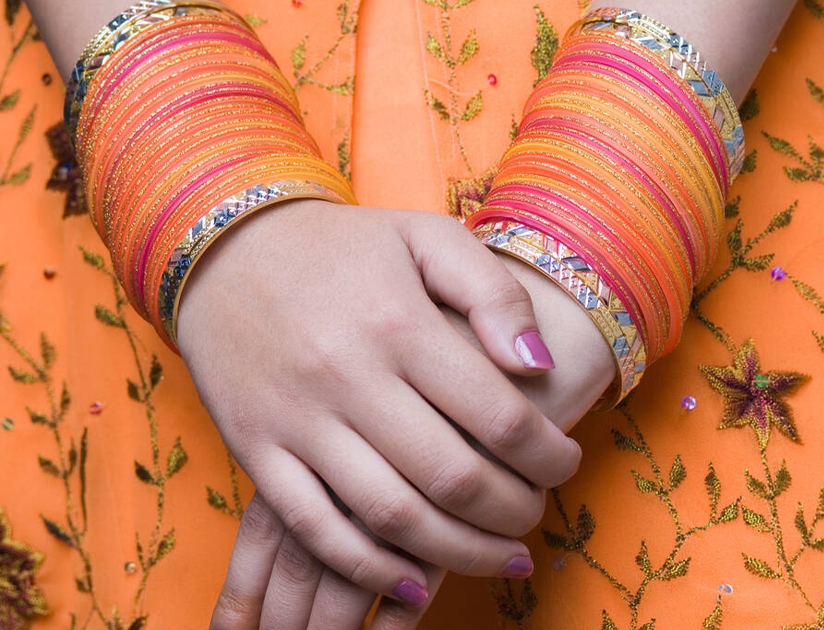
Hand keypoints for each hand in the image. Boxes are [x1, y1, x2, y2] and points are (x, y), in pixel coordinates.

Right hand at [209, 255, 617, 628]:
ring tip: (502, 557)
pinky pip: (316, 530)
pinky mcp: (255, 450)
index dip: (549, 456)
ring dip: (460, 553)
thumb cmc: (343, 246)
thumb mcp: (428, 237)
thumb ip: (494, 293)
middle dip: (513, 512)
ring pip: (391, 517)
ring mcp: (297, 421)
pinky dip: (371, 568)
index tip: (567, 464)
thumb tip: (539, 363)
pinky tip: (417, 582)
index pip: (500, 417)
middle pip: (453, 478)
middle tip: (536, 514)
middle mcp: (348, 377)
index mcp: (401, 324)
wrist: (224, 247)